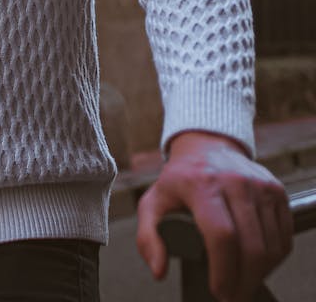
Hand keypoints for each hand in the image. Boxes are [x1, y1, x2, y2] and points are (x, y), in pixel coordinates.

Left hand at [136, 131, 292, 301]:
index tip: (219, 291)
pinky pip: (284, 236)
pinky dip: (275, 259)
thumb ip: (147, 237)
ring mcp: (258, 184)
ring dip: (260, 274)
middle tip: (233, 296)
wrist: (206, 145)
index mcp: (201, 183)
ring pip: (271, 245)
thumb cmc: (180, 180)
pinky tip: (259, 265)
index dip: (223, 271)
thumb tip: (159, 269)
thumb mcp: (153, 202)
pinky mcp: (276, 189)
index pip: (222, 235)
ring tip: (244, 282)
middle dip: (244, 281)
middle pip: (251, 246)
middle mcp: (233, 181)